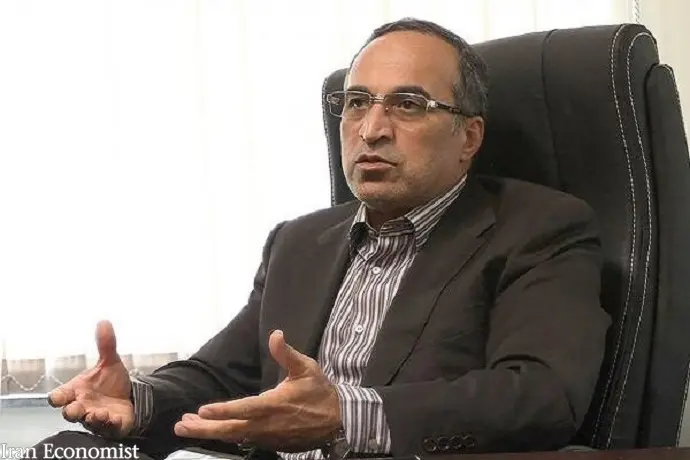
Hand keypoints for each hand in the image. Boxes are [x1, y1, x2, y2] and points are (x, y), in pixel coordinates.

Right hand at [48, 320, 134, 438]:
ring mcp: (96, 417)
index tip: (59, 397)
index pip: (59, 397)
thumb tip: (104, 321)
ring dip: (92, 418)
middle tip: (76, 408)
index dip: (58, 398)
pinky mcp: (112, 426)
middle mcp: (84, 406)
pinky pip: (108, 428)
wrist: (131, 397)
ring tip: (100, 412)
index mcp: (77, 391)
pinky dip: (110, 424)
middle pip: (69, 413)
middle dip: (71, 412)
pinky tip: (115, 418)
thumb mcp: (110, 362)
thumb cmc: (111, 382)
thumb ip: (106, 344)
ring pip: (88, 422)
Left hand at [174, 330, 341, 451]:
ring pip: (234, 436)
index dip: (222, 411)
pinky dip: (226, 435)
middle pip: (230, 430)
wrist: (338, 421)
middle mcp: (267, 424)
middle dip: (204, 429)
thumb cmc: (320, 392)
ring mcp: (268, 437)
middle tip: (181, 425)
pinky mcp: (271, 443)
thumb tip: (275, 334)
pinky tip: (215, 429)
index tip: (202, 411)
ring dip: (211, 432)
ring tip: (189, 426)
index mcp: (274, 405)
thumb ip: (287, 353)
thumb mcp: (306, 368)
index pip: (243, 409)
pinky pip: (244, 440)